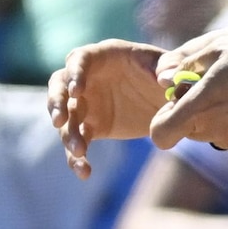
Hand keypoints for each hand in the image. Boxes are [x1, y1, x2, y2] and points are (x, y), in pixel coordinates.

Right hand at [46, 38, 168, 168]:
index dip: (74, 74)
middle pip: (58, 87)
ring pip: (65, 118)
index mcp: (102, 57)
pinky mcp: (90, 126)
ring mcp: (85, 104)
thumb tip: (166, 80)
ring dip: (66, 134)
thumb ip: (170, 67)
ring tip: (79, 151)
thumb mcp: (170, 65)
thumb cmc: (167, 73)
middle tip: (60, 121)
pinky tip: (84, 172)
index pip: (79, 59)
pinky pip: (77, 141)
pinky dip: (77, 157)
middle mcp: (85, 79)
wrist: (170, 98)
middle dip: (57, 103)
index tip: (77, 91)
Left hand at [148, 30, 227, 157]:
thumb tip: (162, 79)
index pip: (161, 134)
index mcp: (200, 107)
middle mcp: (216, 130)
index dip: (162, 122)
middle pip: (187, 131)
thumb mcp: (216, 48)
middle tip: (214, 90)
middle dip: (192, 114)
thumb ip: (183, 65)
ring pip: (213, 135)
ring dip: (218, 120)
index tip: (174, 107)